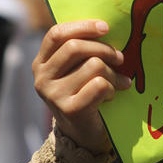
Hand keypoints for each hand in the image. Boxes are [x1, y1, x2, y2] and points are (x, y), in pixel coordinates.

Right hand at [32, 20, 131, 155]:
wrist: (83, 135)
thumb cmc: (84, 94)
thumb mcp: (77, 70)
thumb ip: (83, 50)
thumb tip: (105, 27)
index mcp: (42, 63)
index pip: (57, 34)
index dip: (82, 27)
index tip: (105, 27)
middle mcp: (42, 78)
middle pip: (76, 47)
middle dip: (104, 49)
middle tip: (120, 58)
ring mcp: (53, 95)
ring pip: (93, 65)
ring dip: (113, 73)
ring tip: (120, 81)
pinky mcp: (69, 109)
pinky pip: (99, 85)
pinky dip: (111, 88)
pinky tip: (111, 95)